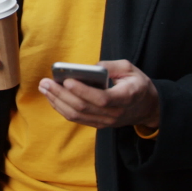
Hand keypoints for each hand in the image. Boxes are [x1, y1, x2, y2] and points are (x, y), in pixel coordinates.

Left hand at [38, 60, 159, 128]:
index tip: (67, 81)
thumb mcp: (130, 69)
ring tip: (44, 88)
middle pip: (83, 107)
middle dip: (62, 94)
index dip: (83, 91)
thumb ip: (110, 66)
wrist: (147, 107)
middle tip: (46, 82)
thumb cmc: (137, 84)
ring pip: (77, 115)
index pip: (102, 99)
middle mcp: (115, 113)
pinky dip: (61, 108)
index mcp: (126, 97)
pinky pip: (76, 118)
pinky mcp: (98, 124)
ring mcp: (106, 121)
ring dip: (57, 101)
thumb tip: (89, 68)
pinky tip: (52, 96)